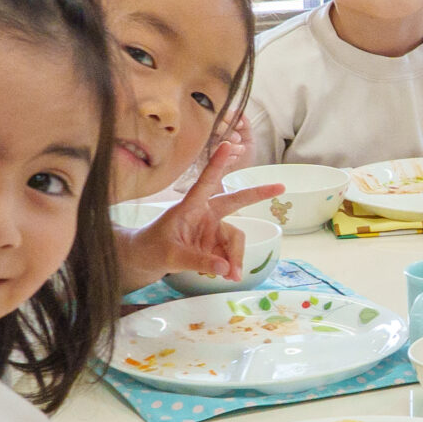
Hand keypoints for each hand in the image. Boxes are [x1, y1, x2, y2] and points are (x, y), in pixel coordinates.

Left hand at [126, 138, 282, 279]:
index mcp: (190, 207)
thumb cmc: (150, 249)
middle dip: (257, 194)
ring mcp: (211, 228)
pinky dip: (232, 265)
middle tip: (280, 187)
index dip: (217, 164)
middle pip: (235, 202)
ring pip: (235, 238)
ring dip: (237, 257)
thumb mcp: (170, 257)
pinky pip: (230, 252)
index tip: (228, 144)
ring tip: (233, 277)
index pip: (205, 182)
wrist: (142, 260)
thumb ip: (198, 261)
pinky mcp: (214, 243)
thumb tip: (226, 268)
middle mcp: (204, 213)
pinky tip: (228, 276)